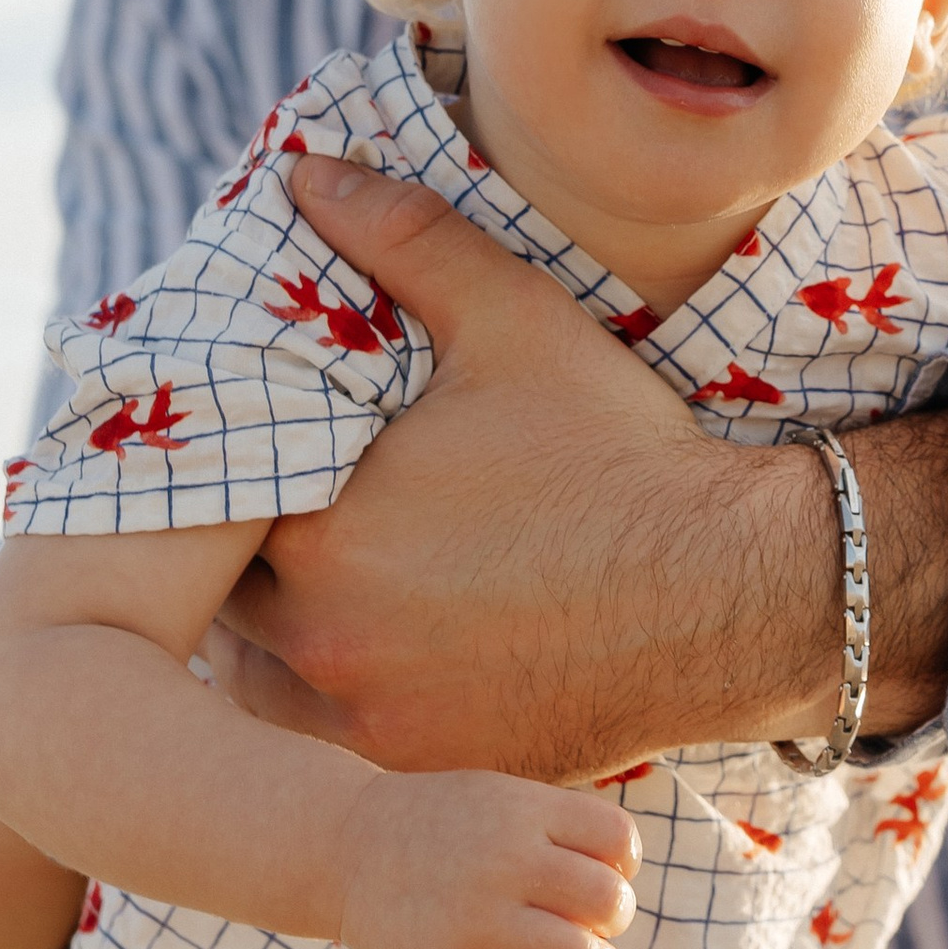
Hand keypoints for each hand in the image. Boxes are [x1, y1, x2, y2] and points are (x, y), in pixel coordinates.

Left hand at [220, 157, 947, 777]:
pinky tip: (388, 661)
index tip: (253, 459)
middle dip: (249, 563)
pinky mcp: (432, 777)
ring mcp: (375, 724)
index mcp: (321, 534)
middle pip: (230, 604)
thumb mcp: (513, 322)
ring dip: (286, 643)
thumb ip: (402, 242)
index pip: (212, 509)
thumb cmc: (616, 451)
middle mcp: (326, 645)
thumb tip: (306, 171)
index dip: (226, 483)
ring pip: (274, 684)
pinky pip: (344, 751)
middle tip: (284, 523)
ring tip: (330, 596)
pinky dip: (350, 706)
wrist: (735, 591)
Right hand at [340, 768, 640, 948]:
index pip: (620, 839)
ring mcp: (474, 917)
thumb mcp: (502, 799)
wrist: (344, 845)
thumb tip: (620, 901)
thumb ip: (561, 833)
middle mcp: (505, 859)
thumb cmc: (442, 826)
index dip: (623, 866)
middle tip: (582, 923)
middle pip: (611, 902)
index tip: (596, 874)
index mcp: (523, 809)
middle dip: (612, 921)